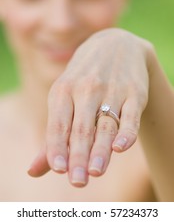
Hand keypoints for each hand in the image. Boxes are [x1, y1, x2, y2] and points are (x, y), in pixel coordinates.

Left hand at [28, 28, 151, 186]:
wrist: (115, 45)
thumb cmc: (84, 78)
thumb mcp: (63, 97)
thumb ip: (52, 136)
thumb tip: (33, 171)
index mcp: (63, 90)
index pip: (58, 124)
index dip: (57, 146)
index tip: (58, 168)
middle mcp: (86, 88)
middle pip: (81, 128)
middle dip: (78, 155)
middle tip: (77, 181)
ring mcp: (112, 89)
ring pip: (105, 124)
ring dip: (101, 149)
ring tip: (96, 171)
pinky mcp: (134, 92)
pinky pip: (130, 114)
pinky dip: (127, 131)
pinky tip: (121, 147)